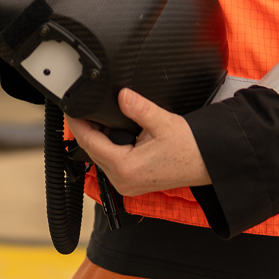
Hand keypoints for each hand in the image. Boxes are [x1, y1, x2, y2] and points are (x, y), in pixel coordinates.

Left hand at [68, 89, 210, 194]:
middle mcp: (122, 180)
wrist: (207, 163)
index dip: (77, 123)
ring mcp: (126, 184)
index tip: (70, 107)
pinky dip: (109, 146)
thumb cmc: (190, 148)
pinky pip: (111, 162)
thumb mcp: (162, 122)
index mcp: (125, 167)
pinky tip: (114, 132)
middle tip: (84, 106)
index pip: (89, 141)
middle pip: (91, 149)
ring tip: (101, 116)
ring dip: (98, 137)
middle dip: (87, 128)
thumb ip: (138, 108)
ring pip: (100, 156)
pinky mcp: (132, 182)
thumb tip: (121, 95)